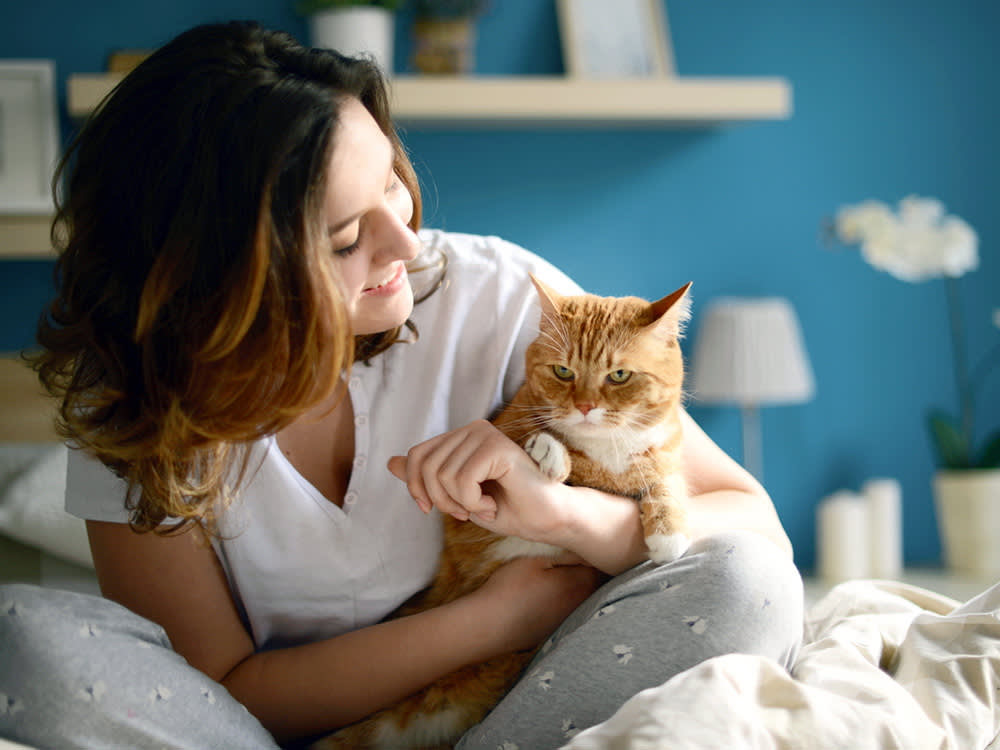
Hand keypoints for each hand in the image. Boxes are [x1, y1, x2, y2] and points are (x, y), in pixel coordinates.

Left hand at [387, 420, 569, 543]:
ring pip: (442, 476)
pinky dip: (472, 503)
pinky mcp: (496, 446)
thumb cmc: (507, 508)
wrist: (546, 520)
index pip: (417, 455)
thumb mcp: (456, 496)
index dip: (417, 487)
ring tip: (484, 507)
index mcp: (461, 437)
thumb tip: (390, 462)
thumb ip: (427, 477)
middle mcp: (472, 428)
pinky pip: (462, 480)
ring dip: (460, 504)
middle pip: (426, 466)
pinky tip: (492, 503)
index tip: (432, 509)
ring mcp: (485, 434)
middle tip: (466, 512)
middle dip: (440, 501)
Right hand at [471, 555, 603, 652]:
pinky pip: (567, 613)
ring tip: (558, 578)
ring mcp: (568, 621)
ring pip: (581, 600)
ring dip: (576, 589)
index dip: (591, 555)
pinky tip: (546, 599)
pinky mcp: (555, 632)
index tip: (582, 547)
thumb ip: (565, 556)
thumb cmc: (511, 586)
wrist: (489, 624)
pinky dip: (562, 604)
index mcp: (578, 583)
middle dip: (587, 572)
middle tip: (573, 559)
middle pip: (593, 584)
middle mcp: (579, 604)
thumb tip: (585, 552)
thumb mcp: (536, 561)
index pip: (598, 567)